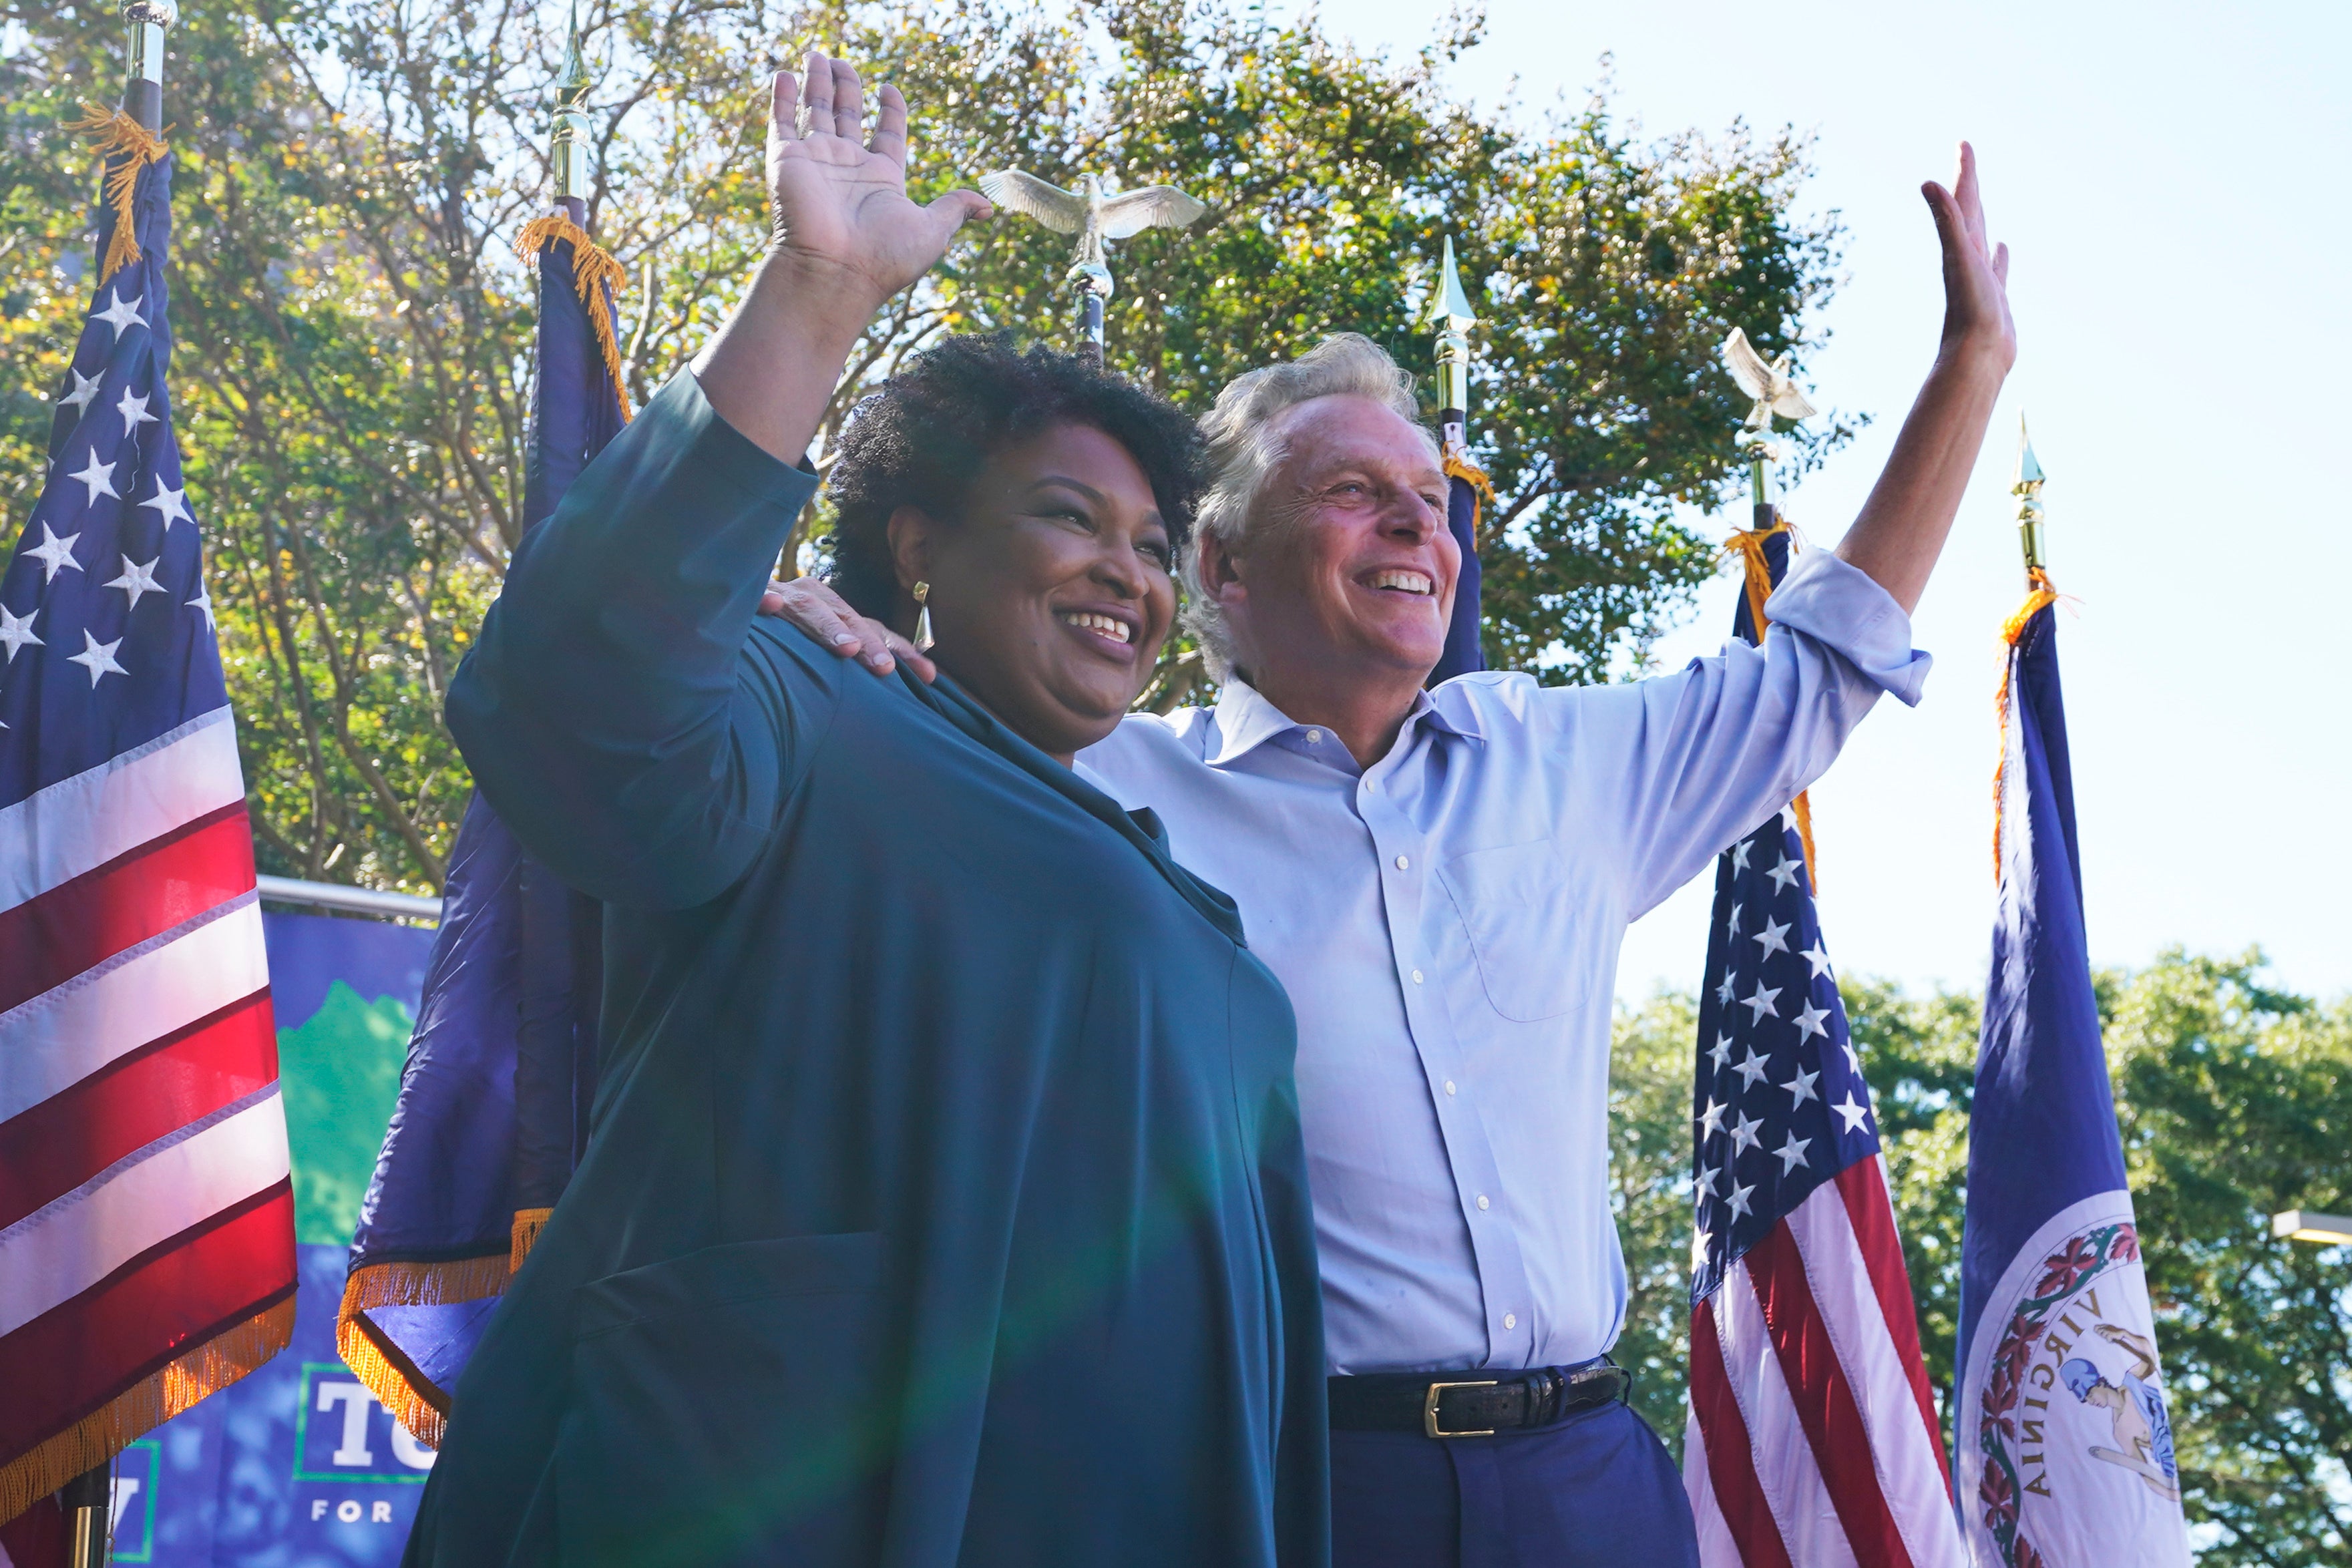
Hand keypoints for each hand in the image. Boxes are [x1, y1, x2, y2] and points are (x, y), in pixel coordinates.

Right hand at [758, 576, 936, 682]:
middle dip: (867, 643)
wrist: (732, 608)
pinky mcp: (749, 598)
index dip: (901, 651)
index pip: (875, 630)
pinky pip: (756, 598)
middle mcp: (814, 600)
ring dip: (828, 626)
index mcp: (837, 613)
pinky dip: (764, 601)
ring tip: (846, 648)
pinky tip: (770, 607)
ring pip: (809, 608)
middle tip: (885, 669)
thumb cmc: (786, 644)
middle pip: (847, 618)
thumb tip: (905, 695)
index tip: (929, 677)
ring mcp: (783, 596)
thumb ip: (854, 670)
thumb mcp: (823, 656)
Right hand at [762, 52, 992, 312]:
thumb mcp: (933, 230)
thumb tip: (987, 206)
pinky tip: (785, 74)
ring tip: (818, 55)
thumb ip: (955, 208)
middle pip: (848, 114)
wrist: (835, 274)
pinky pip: (782, 123)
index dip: (891, 109)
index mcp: (883, 178)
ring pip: (816, 111)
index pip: (888, 133)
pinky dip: (783, 98)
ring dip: (816, 82)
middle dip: (845, 86)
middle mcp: (849, 167)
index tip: (889, 89)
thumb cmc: (885, 258)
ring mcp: (817, 162)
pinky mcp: (787, 161)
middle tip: (839, 61)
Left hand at [1922, 142, 2014, 371]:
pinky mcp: (1994, 296)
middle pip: (1968, 211)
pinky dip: (1999, 255)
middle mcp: (1968, 257)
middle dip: (1968, 184)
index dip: (1964, 171)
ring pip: (1981, 237)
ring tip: (1980, 201)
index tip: (1964, 144)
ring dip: (1980, 217)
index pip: (1962, 200)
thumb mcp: (1959, 257)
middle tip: (1967, 157)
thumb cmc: (1969, 310)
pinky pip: (1998, 268)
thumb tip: (1927, 183)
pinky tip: (2001, 248)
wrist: (1977, 357)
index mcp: (1961, 246)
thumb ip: (1946, 220)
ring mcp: (1981, 276)